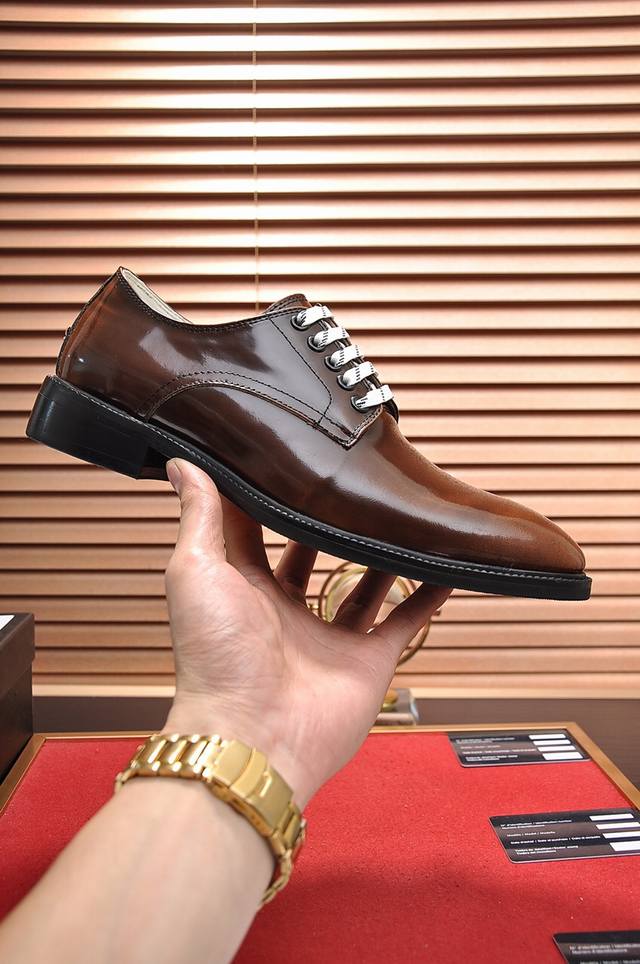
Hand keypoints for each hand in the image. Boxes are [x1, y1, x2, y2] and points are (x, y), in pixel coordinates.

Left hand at [163, 459, 449, 806]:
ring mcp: (330, 637)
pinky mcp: (368, 660)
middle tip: (354, 484)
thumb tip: (183, 462)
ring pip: (362, 586)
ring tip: (401, 518)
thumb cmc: (215, 654)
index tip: (291, 459)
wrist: (253, 735)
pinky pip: (403, 623)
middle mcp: (287, 610)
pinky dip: (426, 599)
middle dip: (329, 524)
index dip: (272, 498)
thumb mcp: (196, 570)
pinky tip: (446, 570)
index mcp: (245, 587)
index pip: (260, 532)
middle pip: (313, 557)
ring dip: (381, 556)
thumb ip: (200, 515)